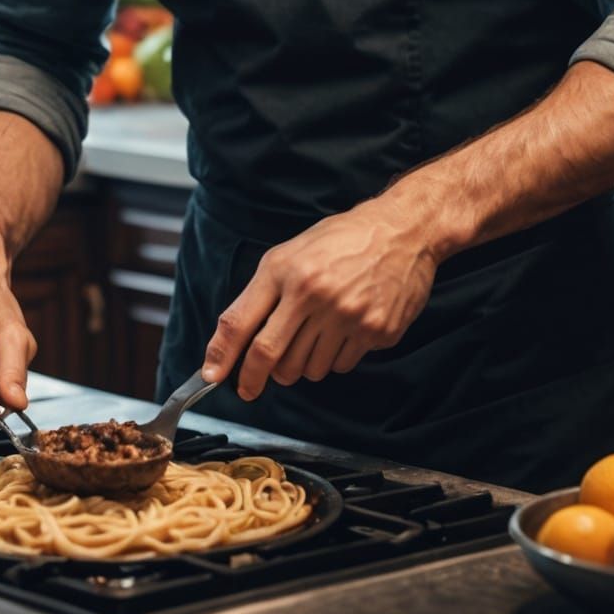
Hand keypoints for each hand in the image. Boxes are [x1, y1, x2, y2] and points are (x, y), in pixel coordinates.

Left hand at [201, 197, 437, 400]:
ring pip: (307, 370)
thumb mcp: (289, 255)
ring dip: (301, 364)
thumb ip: (259, 295)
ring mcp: (349, 316)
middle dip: (257, 377)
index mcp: (287, 271)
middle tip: (254, 381)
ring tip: (312, 335)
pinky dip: (334, 357)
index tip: (212, 376)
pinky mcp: (376, 331)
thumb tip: (233, 341)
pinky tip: (342, 329)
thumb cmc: (341, 240)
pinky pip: (340, 365)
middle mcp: (315, 295)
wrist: (402, 232)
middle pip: (272, 358)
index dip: (223, 356)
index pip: (243, 324)